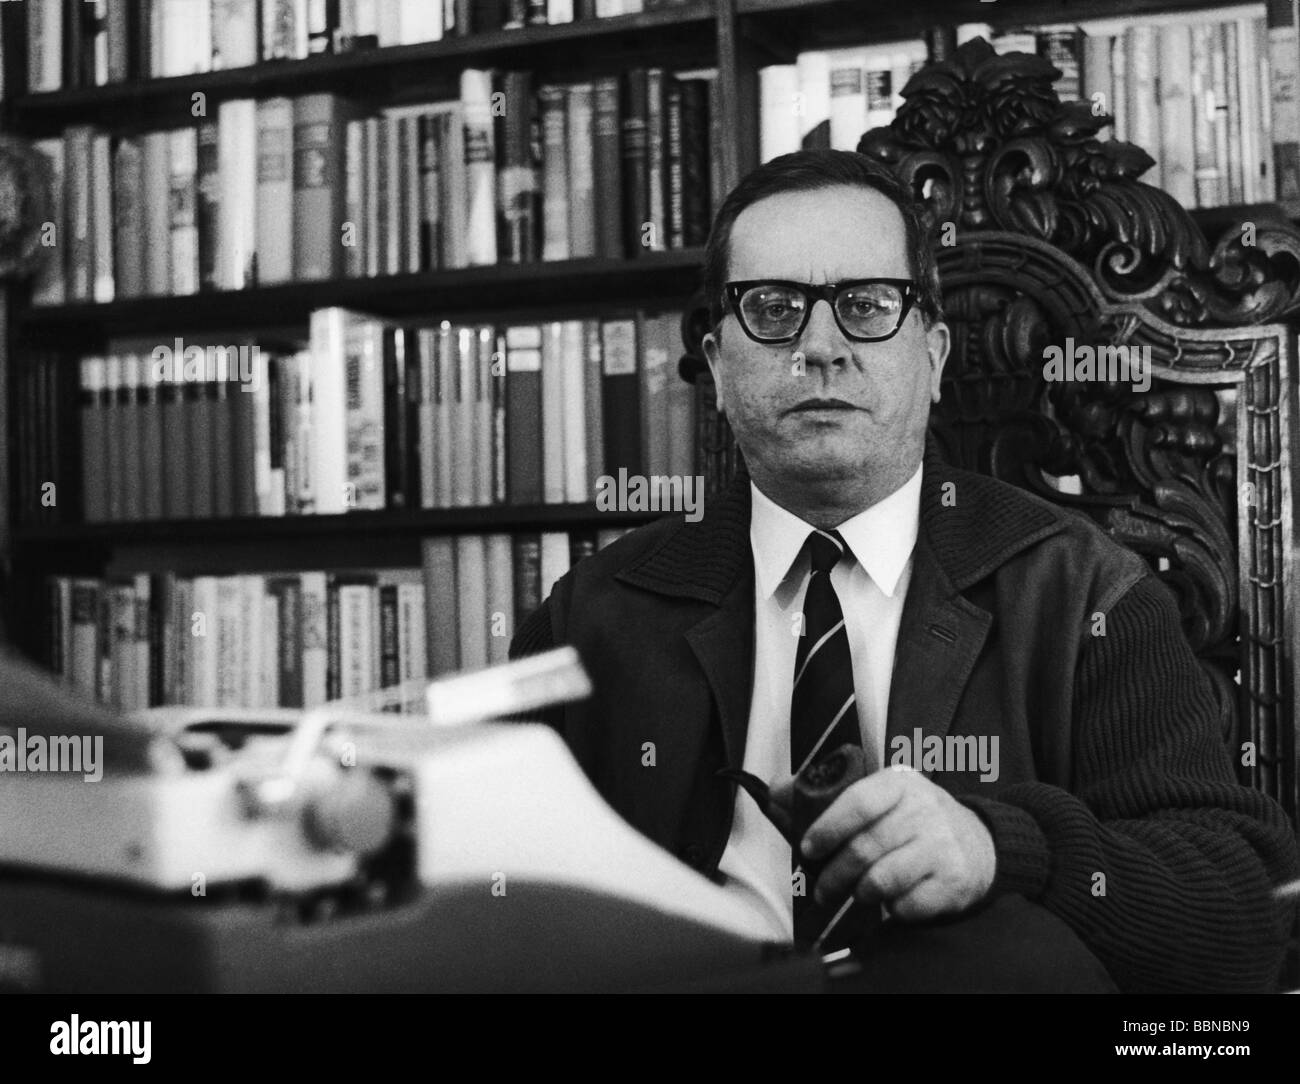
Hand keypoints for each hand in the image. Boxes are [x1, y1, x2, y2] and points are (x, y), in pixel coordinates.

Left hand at [801, 767, 995, 920]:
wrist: (980, 842)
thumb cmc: (915, 818)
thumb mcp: (878, 793)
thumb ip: (825, 794)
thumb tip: (772, 791)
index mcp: (899, 783)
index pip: (858, 802)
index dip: (828, 827)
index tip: (808, 848)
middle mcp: (924, 810)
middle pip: (865, 847)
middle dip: (834, 874)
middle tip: (822, 889)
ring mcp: (941, 845)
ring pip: (884, 878)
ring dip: (860, 893)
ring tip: (855, 894)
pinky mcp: (954, 880)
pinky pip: (909, 904)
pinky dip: (893, 909)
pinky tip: (892, 902)